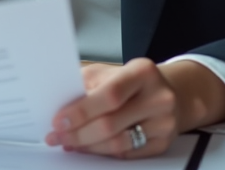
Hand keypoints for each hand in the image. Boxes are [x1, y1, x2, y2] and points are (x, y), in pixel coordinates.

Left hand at [45, 58, 224, 158]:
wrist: (168, 92)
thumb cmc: (132, 81)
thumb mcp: (109, 71)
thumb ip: (86, 84)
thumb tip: (58, 104)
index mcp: (142, 72)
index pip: (110, 95)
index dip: (81, 111)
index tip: (59, 121)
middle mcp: (158, 98)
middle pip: (111, 124)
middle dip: (78, 133)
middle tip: (56, 136)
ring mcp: (164, 123)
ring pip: (118, 143)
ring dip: (88, 146)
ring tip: (69, 143)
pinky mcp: (163, 144)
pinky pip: (127, 153)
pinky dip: (103, 152)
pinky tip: (88, 147)